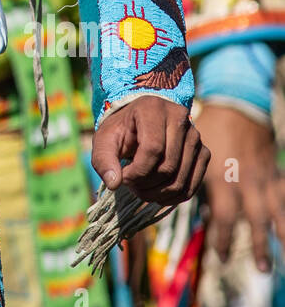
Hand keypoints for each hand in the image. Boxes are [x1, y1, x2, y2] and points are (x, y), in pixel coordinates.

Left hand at [91, 96, 209, 204]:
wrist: (140, 121)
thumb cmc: (121, 130)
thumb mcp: (104, 140)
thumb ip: (103, 159)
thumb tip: (114, 184)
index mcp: (153, 108)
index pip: (153, 149)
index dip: (137, 171)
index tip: (123, 177)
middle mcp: (180, 118)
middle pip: (168, 166)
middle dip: (146, 184)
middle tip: (131, 185)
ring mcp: (195, 136)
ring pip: (180, 179)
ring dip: (158, 194)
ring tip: (141, 189)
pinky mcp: (203, 152)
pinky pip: (192, 185)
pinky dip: (174, 197)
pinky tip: (157, 195)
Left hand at [195, 103, 284, 273]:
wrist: (236, 104)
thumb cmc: (208, 127)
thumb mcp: (192, 151)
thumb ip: (188, 178)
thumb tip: (179, 202)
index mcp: (221, 176)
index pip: (223, 216)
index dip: (222, 238)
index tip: (220, 257)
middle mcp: (246, 180)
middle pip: (255, 219)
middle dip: (259, 245)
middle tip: (263, 271)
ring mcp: (263, 175)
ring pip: (276, 209)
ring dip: (281, 234)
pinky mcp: (274, 170)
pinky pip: (284, 193)